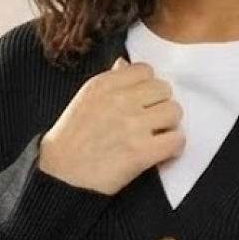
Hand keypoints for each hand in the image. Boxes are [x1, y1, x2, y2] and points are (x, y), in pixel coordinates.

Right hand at [37, 56, 184, 195]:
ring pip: (174, 112)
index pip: (145, 71)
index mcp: (104, 85)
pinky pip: (177, 139)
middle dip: (160, 104)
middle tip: (151, 120)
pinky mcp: (141, 152)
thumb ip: (110, 82)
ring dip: (169, 125)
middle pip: (164, 89)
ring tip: (156, 136)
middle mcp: (120, 101)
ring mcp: (132, 126)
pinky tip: (162, 152)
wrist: (61, 174)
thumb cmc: (73, 139)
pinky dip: (173, 147)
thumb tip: (125, 64)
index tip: (142, 101)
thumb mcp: (85, 100)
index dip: (147, 87)